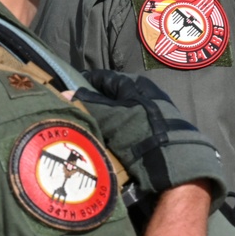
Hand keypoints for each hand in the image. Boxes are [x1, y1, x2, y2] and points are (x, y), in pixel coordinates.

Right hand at [73, 70, 225, 205]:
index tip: (69, 91)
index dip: (86, 83)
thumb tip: (64, 92)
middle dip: (94, 103)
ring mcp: (151, 113)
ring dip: (104, 119)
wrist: (170, 157)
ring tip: (87, 128)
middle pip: (112, 96)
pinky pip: (127, 127)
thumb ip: (87, 102)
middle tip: (75, 112)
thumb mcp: (109, 114)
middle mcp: (145, 94)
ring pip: (119, 112)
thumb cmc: (138, 129)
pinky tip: (106, 141)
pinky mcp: (154, 131)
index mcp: (135, 83)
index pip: (104, 78)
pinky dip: (115, 131)